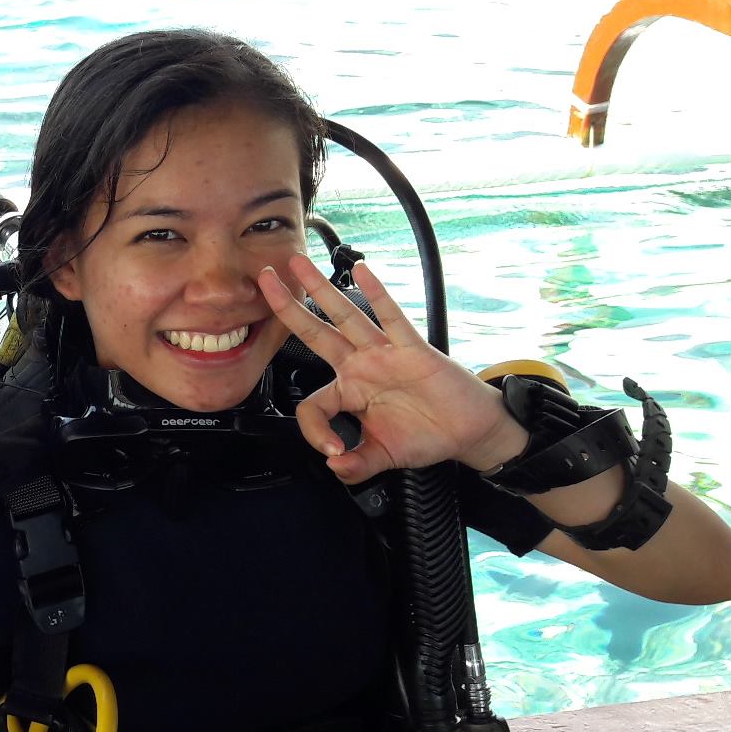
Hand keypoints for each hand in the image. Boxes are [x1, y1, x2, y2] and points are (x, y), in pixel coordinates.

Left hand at [257, 254, 524, 484]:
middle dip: (287, 308)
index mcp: (348, 393)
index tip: (334, 452)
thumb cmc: (426, 436)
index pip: (312, 404)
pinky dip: (377, 294)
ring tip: (297, 263)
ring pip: (345, 317)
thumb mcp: (384, 456)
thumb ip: (357, 465)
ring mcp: (382, 354)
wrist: (468, 431)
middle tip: (263, 280)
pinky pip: (390, 318)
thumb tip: (336, 468)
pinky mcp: (412, 349)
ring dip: (320, 289)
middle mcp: (360, 366)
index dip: (316, 431)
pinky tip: (362, 271)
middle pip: (314, 333)